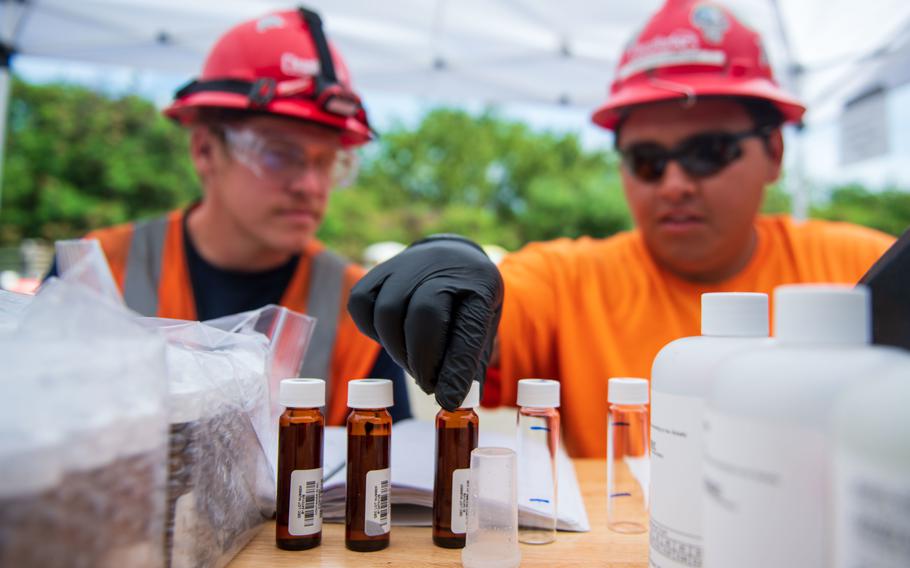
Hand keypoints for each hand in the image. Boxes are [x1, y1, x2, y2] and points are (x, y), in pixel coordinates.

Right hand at [348, 235, 503, 409]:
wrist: (451, 260)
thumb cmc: (467, 304)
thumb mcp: (482, 328)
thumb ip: (468, 364)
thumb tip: (452, 402)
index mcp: (481, 283)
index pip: (468, 327)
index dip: (456, 368)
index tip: (449, 401)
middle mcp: (444, 265)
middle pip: (424, 315)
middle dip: (422, 361)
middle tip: (428, 384)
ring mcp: (407, 263)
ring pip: (388, 311)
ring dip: (397, 349)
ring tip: (412, 362)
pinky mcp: (377, 269)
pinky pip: (362, 303)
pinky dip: (372, 330)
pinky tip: (392, 338)